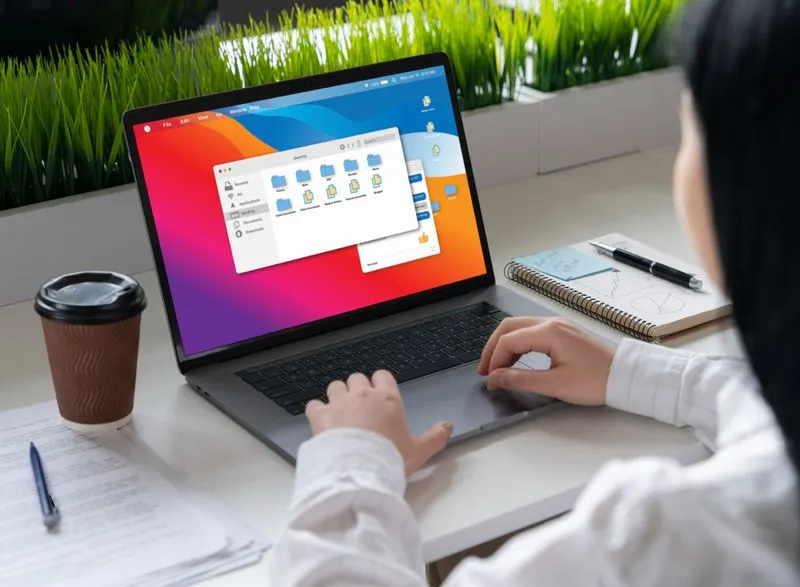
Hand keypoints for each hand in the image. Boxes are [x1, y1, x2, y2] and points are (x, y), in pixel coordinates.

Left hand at [305, 370, 453, 475]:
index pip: (383, 376)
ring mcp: (339, 403)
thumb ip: (434, 437)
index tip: (381, 396)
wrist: (359, 470)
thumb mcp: (418, 451)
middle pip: (357, 378)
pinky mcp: (320, 416)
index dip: (380, 384)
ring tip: (341, 412)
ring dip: (338, 396)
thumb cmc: (390, 459)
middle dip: (358, 389)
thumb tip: (448, 426)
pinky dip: (317, 411)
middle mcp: (362, 394)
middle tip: (361, 407)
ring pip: (336, 386)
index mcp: (388, 398)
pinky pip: (314, 404)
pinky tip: (321, 421)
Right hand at [479, 317, 613, 405]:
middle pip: (509, 327)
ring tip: (497, 367)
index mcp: (549, 332)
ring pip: (519, 327)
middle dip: (493, 348)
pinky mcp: (563, 333)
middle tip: (484, 370)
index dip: (494, 360)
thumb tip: (495, 378)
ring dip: (504, 345)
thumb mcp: (555, 385)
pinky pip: (531, 331)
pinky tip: (515, 359)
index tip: (490, 380)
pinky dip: (518, 344)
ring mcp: (558, 325)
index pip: (508, 340)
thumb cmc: (596, 380)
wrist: (626, 377)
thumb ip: (520, 380)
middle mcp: (551, 323)